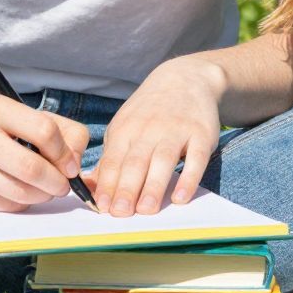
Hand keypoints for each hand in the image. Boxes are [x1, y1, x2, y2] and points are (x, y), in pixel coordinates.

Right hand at [0, 95, 87, 210]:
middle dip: (56, 182)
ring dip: (42, 196)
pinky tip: (20, 193)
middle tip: (63, 186)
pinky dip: (22, 203)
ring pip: (20, 191)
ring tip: (44, 189)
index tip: (70, 166)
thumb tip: (75, 164)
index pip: (44, 131)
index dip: (64, 153)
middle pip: (31, 167)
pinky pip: (5, 205)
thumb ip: (64, 133)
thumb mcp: (25, 119)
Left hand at [86, 56, 225, 216]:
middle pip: (136, 162)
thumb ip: (110, 160)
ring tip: (146, 210)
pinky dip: (188, 178)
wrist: (186, 79)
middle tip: (121, 213)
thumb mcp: (124, 128)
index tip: (103, 208)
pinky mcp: (202, 134)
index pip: (114, 161)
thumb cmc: (148, 112)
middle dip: (127, 188)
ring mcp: (177, 131)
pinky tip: (180, 197)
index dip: (108, 185)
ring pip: (163, 160)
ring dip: (153, 186)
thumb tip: (91, 189)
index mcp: (126, 129)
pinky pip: (196, 159)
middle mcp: (150, 129)